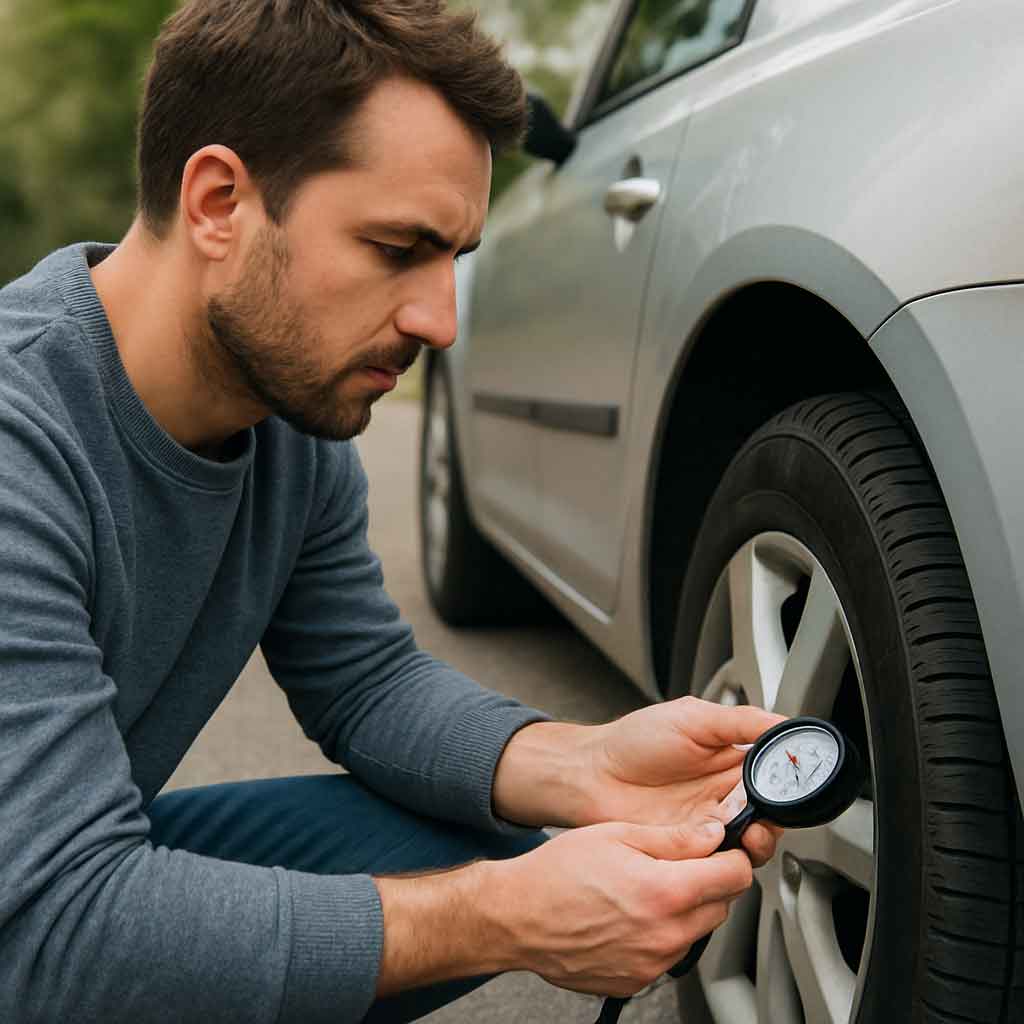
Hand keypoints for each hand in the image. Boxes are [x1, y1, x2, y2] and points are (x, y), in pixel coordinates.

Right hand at [484, 816, 752, 997]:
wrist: (518, 917)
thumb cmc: (558, 873)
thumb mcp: (617, 834)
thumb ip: (674, 836)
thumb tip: (713, 833)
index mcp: (665, 891)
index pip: (734, 876)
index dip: (732, 857)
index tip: (723, 850)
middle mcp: (665, 934)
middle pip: (721, 906)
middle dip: (709, 883)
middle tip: (678, 866)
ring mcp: (652, 963)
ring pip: (696, 932)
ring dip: (686, 910)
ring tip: (645, 890)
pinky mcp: (637, 980)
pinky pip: (668, 954)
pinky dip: (661, 934)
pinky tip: (631, 915)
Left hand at [583, 696, 785, 865]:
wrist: (592, 775)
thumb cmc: (633, 741)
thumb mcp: (692, 718)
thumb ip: (740, 721)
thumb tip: (782, 722)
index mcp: (730, 759)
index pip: (775, 776)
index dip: (788, 783)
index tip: (793, 784)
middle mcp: (724, 794)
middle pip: (770, 815)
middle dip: (777, 819)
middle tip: (768, 814)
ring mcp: (708, 823)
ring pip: (752, 841)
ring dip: (758, 841)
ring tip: (749, 833)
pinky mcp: (692, 848)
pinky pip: (722, 859)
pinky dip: (729, 857)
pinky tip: (721, 845)